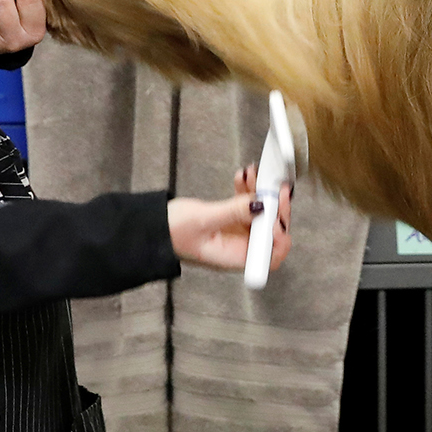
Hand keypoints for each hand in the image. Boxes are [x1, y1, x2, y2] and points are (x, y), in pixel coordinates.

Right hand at [169, 165, 294, 273]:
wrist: (151, 228)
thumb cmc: (170, 233)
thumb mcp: (203, 220)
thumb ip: (233, 212)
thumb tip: (261, 205)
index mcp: (234, 257)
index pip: (271, 254)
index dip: (280, 236)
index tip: (278, 213)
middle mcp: (239, 247)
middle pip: (271, 230)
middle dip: (275, 207)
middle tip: (275, 186)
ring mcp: (236, 232)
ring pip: (261, 213)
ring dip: (261, 193)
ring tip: (254, 174)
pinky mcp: (231, 219)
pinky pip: (247, 204)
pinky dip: (248, 190)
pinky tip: (242, 176)